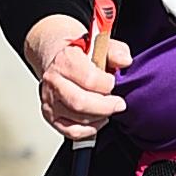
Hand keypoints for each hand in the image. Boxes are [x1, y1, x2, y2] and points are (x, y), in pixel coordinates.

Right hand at [29, 14, 129, 142]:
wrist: (56, 56)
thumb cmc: (80, 52)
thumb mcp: (100, 44)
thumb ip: (115, 51)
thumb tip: (125, 61)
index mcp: (65, 60)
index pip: (89, 80)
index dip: (107, 84)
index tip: (113, 82)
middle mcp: (53, 81)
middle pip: (80, 103)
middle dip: (106, 106)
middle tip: (118, 103)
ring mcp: (49, 100)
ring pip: (78, 119)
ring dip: (99, 117)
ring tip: (107, 108)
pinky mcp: (50, 116)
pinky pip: (72, 131)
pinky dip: (90, 130)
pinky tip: (97, 119)